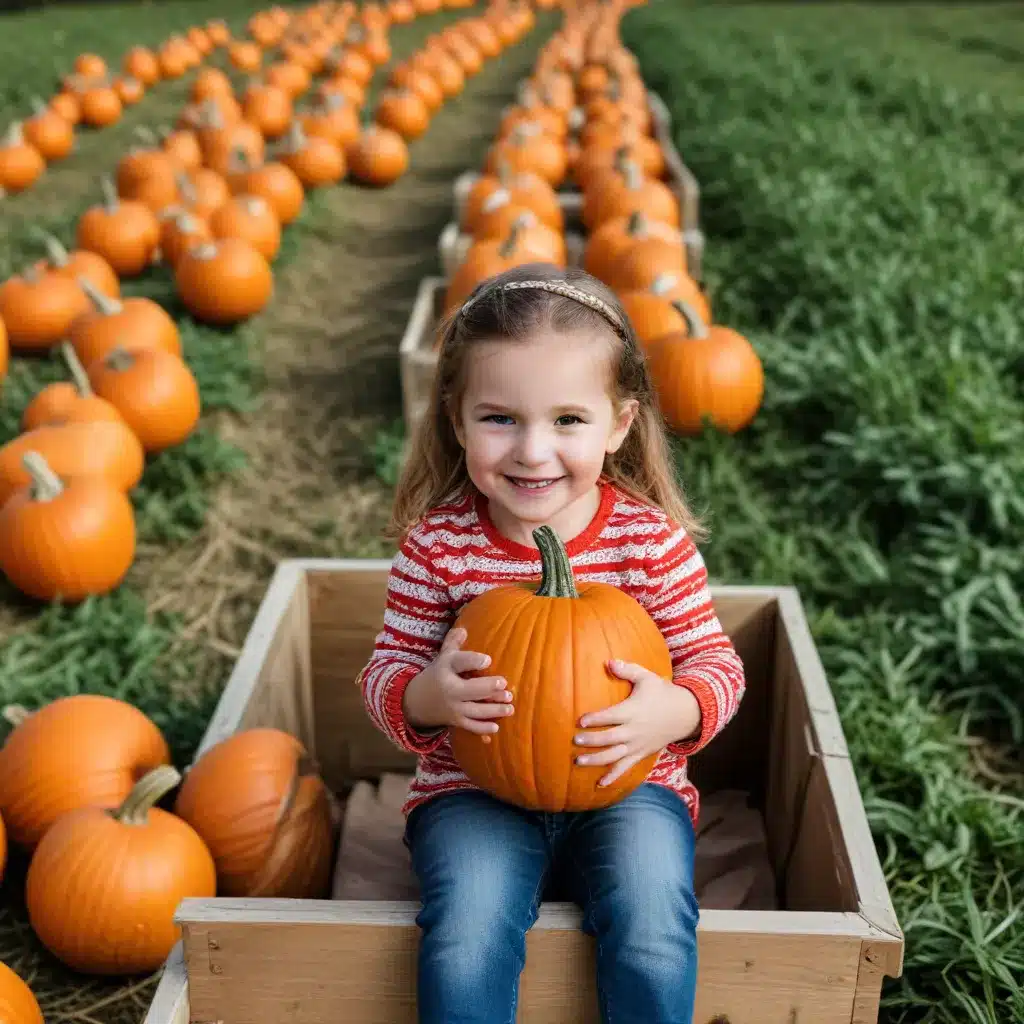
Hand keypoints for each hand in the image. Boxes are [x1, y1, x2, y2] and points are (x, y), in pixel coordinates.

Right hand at [402, 627, 512, 741]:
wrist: (416, 701)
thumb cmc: (438, 674)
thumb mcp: (443, 657)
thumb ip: (453, 642)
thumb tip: (465, 629)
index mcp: (446, 668)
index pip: (458, 663)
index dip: (473, 661)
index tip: (488, 660)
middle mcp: (450, 689)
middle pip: (470, 690)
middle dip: (488, 689)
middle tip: (505, 686)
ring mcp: (453, 708)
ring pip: (474, 711)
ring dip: (492, 711)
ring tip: (510, 708)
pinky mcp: (456, 721)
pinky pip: (470, 727)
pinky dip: (482, 730)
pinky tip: (496, 729)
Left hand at [573, 659, 700, 787]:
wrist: (685, 714)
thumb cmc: (662, 692)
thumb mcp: (646, 677)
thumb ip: (627, 670)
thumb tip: (608, 661)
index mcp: (633, 711)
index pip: (612, 716)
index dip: (596, 719)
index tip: (581, 721)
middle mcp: (635, 731)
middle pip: (611, 738)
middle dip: (592, 741)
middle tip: (575, 740)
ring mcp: (638, 745)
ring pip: (615, 756)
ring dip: (596, 760)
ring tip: (578, 762)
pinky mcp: (641, 754)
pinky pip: (626, 767)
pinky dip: (613, 777)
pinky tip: (599, 784)